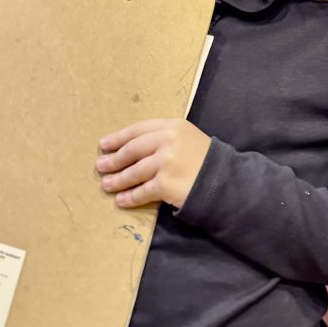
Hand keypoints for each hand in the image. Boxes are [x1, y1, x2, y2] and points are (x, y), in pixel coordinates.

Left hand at [96, 119, 210, 208]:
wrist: (226, 181)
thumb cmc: (207, 161)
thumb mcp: (188, 138)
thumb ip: (164, 138)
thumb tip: (133, 149)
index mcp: (173, 126)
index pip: (138, 130)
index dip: (118, 137)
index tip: (104, 144)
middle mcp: (168, 140)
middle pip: (132, 150)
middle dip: (114, 160)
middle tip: (100, 166)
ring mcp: (166, 162)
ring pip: (134, 171)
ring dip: (118, 179)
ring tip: (106, 185)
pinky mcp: (166, 183)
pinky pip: (142, 191)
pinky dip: (130, 197)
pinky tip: (121, 200)